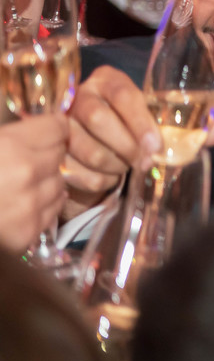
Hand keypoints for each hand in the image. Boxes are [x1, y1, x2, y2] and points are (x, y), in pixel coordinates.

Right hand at [0, 115, 68, 253]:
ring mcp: (30, 205)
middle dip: (45, 155)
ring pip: (59, 184)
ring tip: (18, 185)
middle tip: (23, 160)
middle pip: (60, 155)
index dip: (49, 128)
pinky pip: (52, 211)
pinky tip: (20, 205)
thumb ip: (6, 138)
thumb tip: (32, 132)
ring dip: (45, 182)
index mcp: (9, 146)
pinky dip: (41, 207)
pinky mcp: (28, 233)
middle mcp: (26, 173)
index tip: (45, 131)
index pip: (57, 127)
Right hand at [64, 66, 160, 216]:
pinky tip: (110, 178)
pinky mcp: (52, 150)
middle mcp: (80, 95)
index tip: (156, 144)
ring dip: (112, 165)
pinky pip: (73, 170)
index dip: (140, 121)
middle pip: (97, 118)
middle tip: (144, 162)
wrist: (106, 144)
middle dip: (126, 147)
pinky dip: (97, 180)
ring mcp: (61, 122)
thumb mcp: (164, 124)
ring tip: (127, 167)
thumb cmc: (140, 129)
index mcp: (109, 81)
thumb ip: (193, 127)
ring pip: (83, 147)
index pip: (123, 94)